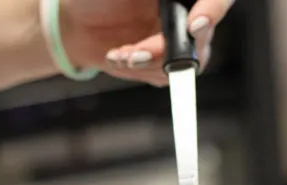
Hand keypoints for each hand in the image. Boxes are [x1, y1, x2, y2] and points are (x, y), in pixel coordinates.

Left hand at [60, 0, 234, 85]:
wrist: (73, 20)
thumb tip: (169, 0)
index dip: (214, 10)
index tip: (195, 24)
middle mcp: (185, 10)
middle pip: (203, 34)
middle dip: (171, 47)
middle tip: (143, 51)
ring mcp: (175, 37)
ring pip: (185, 60)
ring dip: (151, 62)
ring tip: (124, 54)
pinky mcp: (162, 61)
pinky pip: (163, 74)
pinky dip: (139, 70)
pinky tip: (119, 56)